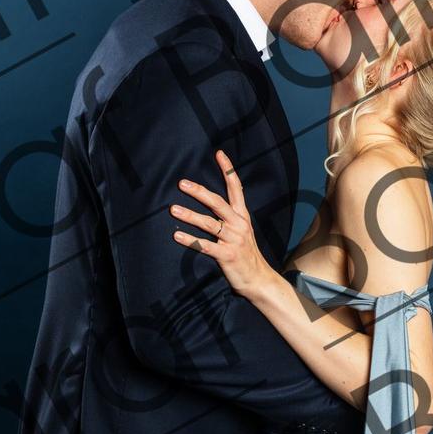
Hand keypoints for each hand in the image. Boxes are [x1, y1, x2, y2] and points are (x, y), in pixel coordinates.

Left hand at [170, 150, 272, 298]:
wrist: (259, 279)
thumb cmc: (245, 254)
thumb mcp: (241, 231)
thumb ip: (229, 217)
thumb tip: (210, 203)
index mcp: (242, 216)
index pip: (236, 188)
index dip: (228, 171)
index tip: (219, 154)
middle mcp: (238, 225)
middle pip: (218, 203)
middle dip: (199, 192)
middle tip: (182, 183)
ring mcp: (233, 240)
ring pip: (209, 224)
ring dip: (190, 215)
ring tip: (173, 209)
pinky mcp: (227, 256)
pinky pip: (205, 246)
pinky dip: (190, 240)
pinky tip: (177, 235)